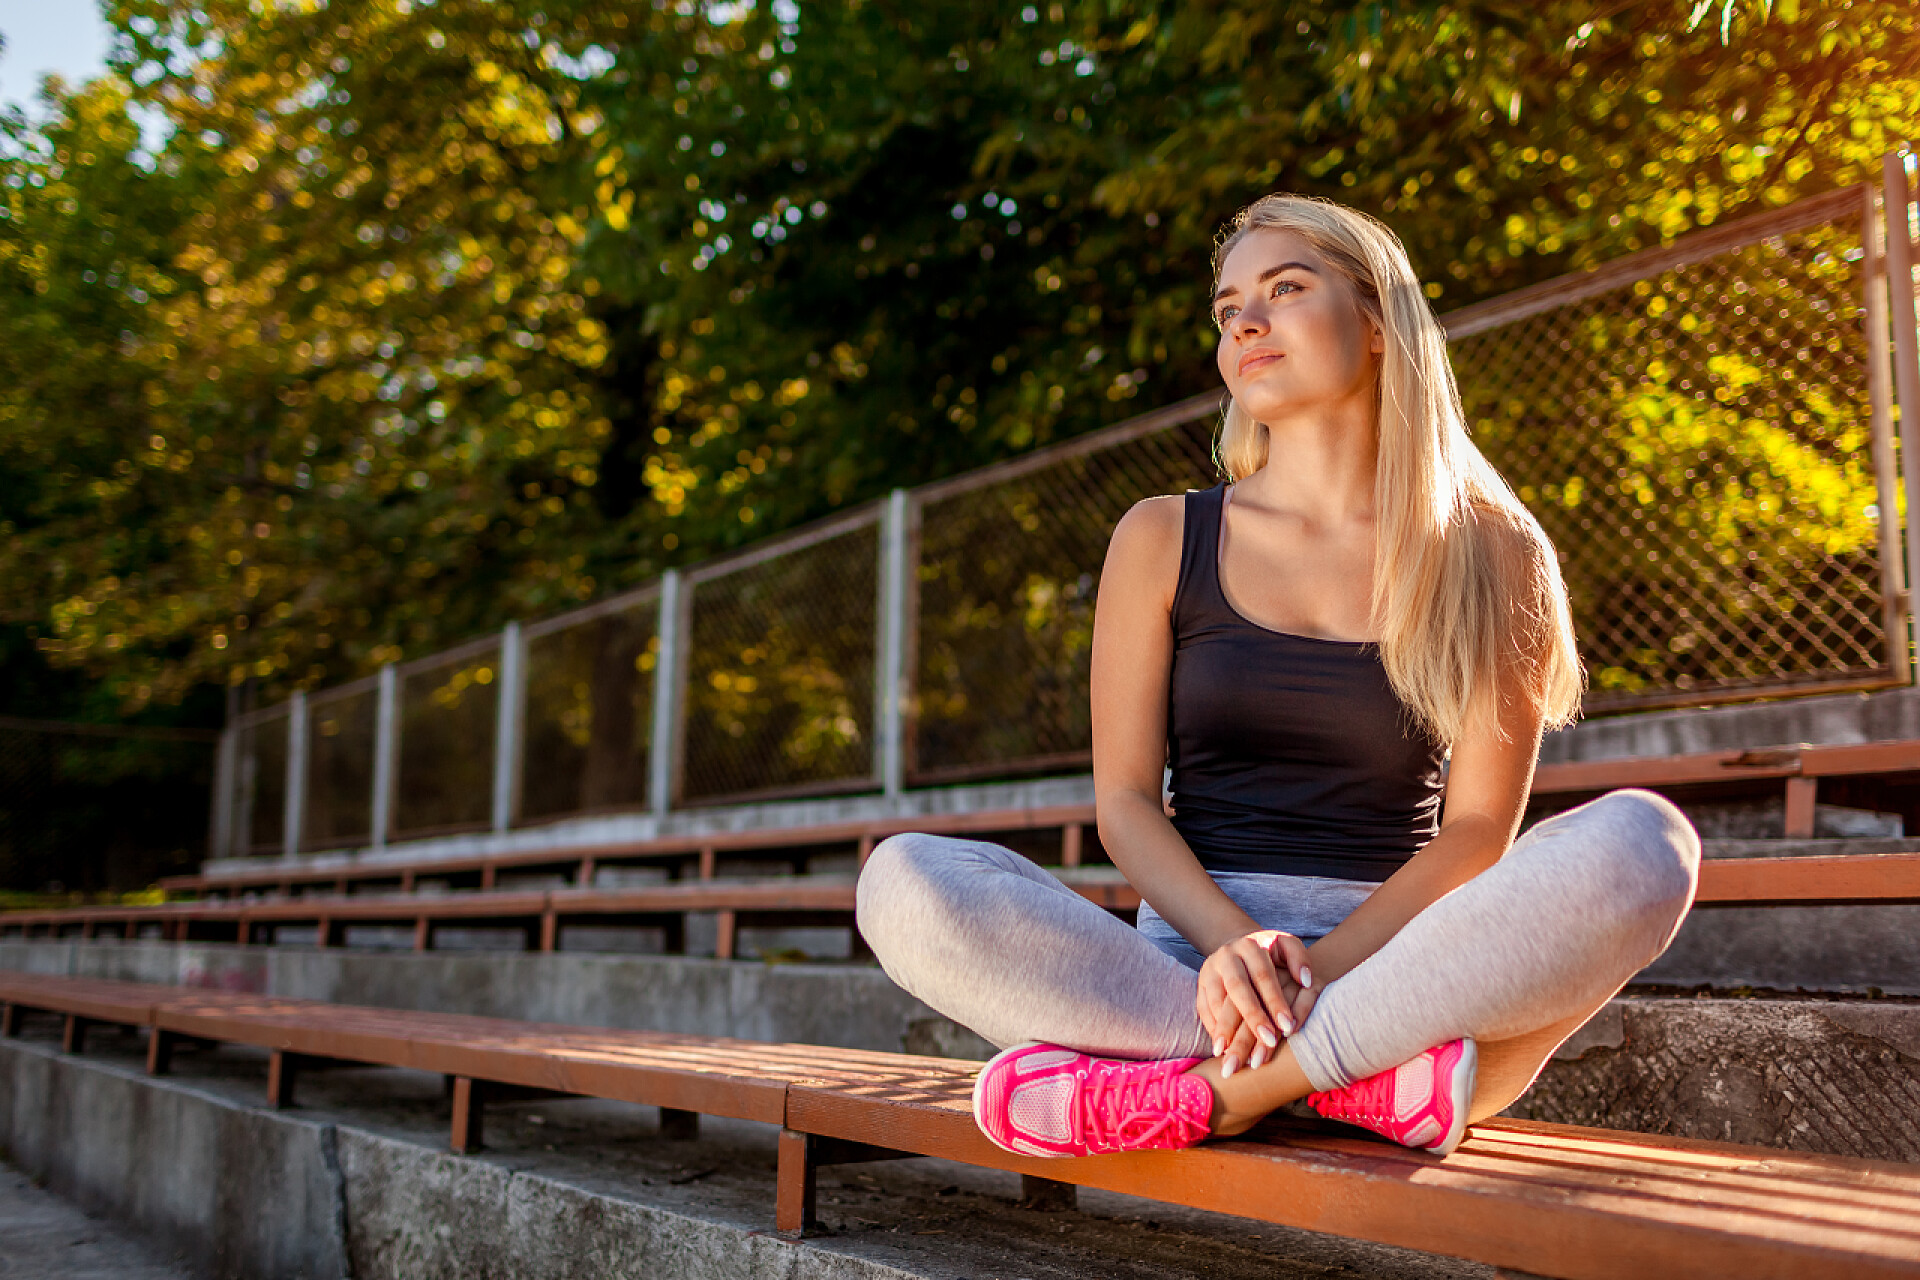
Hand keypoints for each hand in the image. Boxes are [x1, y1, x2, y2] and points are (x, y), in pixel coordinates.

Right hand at [1195, 930, 1312, 1076]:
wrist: (1238, 946)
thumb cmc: (1270, 953)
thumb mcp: (1287, 947)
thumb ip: (1299, 959)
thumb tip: (1307, 981)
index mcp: (1250, 946)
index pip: (1263, 975)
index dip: (1275, 1001)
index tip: (1288, 1027)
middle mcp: (1227, 955)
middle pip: (1238, 988)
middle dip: (1253, 1018)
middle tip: (1269, 1043)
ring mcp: (1210, 969)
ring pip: (1216, 1000)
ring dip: (1227, 1029)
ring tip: (1237, 1052)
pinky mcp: (1200, 983)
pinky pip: (1203, 1008)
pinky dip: (1213, 1028)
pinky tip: (1224, 1048)